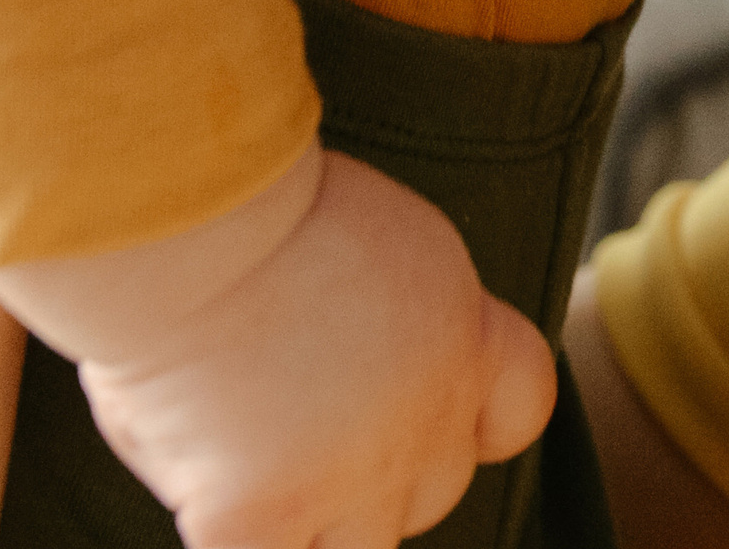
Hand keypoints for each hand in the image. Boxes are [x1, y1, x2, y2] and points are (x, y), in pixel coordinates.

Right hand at [0, 145, 550, 548]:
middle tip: (306, 416)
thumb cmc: (277, 213)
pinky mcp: (260, 519)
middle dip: (382, 472)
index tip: (425, 397)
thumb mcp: (389, 244)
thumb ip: (398, 318)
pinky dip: (235, 542)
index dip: (477, 418)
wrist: (210, 232)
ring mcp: (349, 479)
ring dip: (316, 527)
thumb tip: (368, 359)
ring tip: (256, 465)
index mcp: (463, 339)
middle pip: (435, 491)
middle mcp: (425, 419)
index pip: (521, 410)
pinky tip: (206, 499)